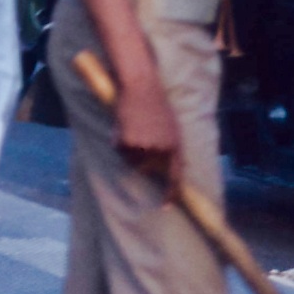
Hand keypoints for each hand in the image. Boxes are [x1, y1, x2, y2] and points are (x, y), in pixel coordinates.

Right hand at [113, 67, 182, 194]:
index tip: (164, 206)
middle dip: (139, 160)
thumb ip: (170, 146)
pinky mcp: (128, 142)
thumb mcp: (171, 126)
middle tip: (134, 141)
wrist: (142, 88)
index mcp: (175, 147)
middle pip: (146, 169)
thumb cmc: (156, 103)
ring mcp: (144, 148)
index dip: (170, 193)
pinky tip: (123, 124)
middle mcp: (161, 151)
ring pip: (131, 160)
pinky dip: (118, 140)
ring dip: (127, 148)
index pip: (175, 177)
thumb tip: (166, 164)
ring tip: (130, 127)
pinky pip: (120, 149)